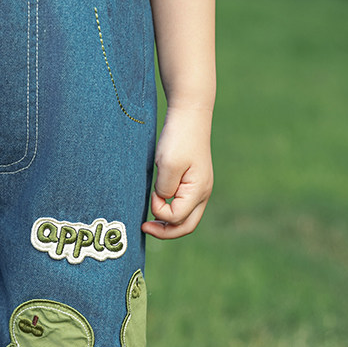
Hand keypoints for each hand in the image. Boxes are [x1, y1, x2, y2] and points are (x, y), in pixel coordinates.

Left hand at [141, 106, 213, 240]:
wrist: (189, 115)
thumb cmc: (179, 138)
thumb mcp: (168, 165)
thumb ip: (164, 190)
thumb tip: (161, 203)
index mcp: (198, 191)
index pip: (176, 218)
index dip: (159, 211)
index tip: (152, 193)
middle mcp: (203, 193)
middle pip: (186, 226)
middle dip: (165, 232)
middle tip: (144, 227)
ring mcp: (200, 188)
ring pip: (185, 217)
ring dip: (167, 222)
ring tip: (149, 220)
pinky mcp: (193, 182)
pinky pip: (183, 204)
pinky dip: (170, 209)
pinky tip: (158, 202)